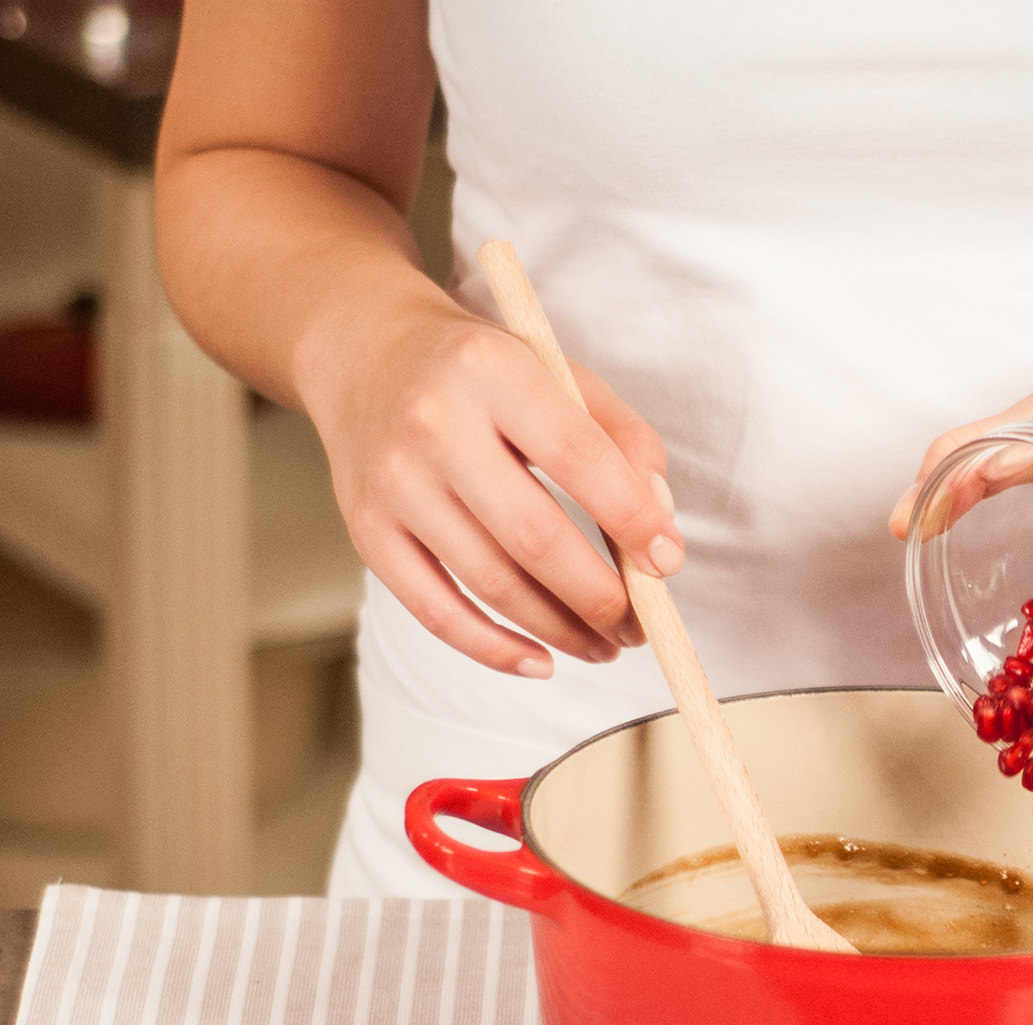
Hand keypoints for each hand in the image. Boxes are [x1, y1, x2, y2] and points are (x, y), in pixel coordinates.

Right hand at [299, 293, 684, 677]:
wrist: (365, 353)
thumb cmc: (483, 373)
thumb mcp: (558, 373)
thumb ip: (624, 440)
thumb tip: (659, 531)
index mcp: (492, 371)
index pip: (578, 456)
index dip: (632, 518)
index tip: (667, 563)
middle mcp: (434, 424)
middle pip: (534, 537)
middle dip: (600, 597)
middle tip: (638, 625)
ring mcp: (393, 482)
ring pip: (491, 583)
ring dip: (561, 631)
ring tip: (603, 646)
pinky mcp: (366, 529)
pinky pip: (435, 612)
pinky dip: (495, 650)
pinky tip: (541, 661)